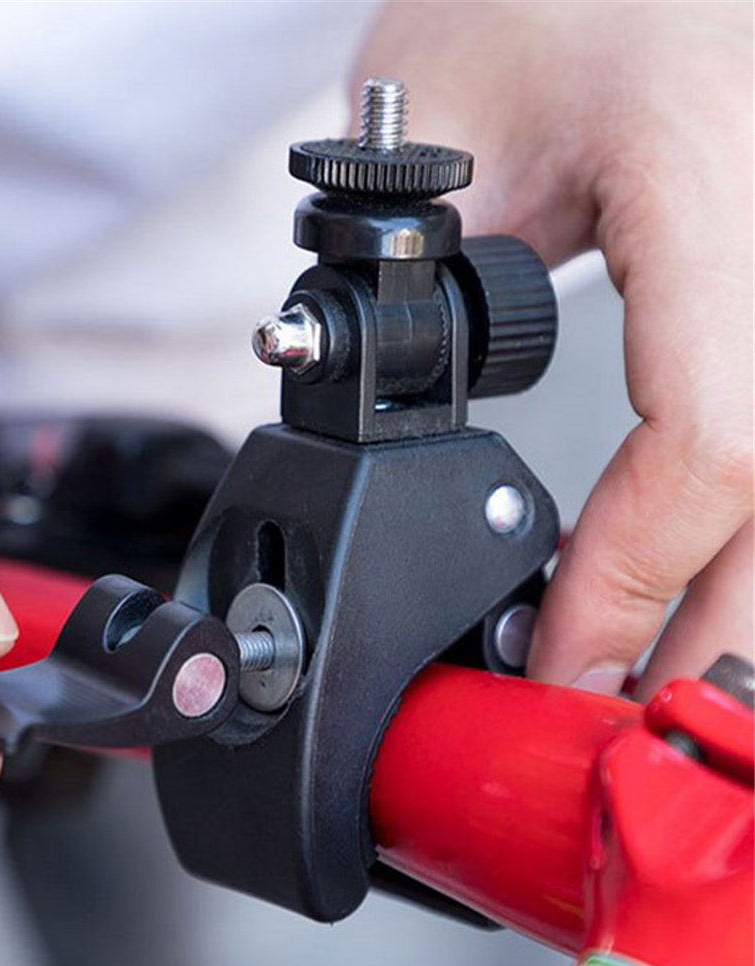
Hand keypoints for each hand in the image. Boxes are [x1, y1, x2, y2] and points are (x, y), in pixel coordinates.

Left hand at [355, 1, 752, 697]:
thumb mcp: (431, 116)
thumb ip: (411, 276)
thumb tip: (384, 399)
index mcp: (717, 180)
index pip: (712, 445)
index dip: (631, 581)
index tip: (558, 659)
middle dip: (705, 634)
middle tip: (615, 713)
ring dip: (737, 594)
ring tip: (652, 666)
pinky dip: (745, 528)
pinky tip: (699, 569)